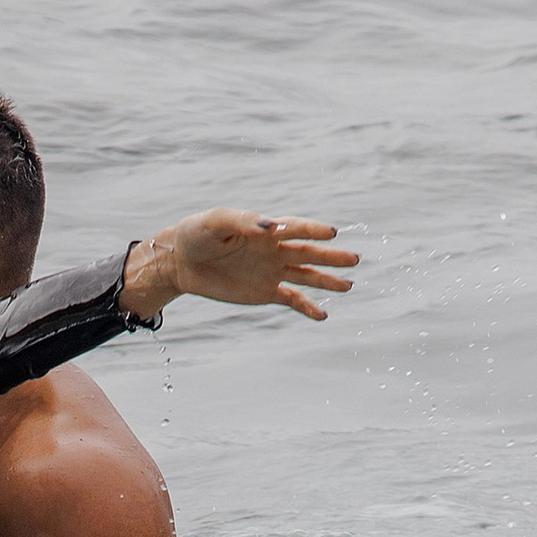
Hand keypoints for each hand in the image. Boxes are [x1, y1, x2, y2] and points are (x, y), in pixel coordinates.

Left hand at [125, 212, 356, 321]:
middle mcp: (274, 250)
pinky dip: (306, 307)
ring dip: (327, 281)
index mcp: (265, 229)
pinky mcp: (264, 292)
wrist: (181, 261)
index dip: (313, 230)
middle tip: (354, 260)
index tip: (332, 233)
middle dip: (331, 257)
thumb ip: (242, 221)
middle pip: (308, 253)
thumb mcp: (215, 222)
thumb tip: (269, 226)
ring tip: (348, 286)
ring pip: (306, 276)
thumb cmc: (197, 234)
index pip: (294, 228)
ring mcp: (271, 271)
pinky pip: (291, 299)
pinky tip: (322, 315)